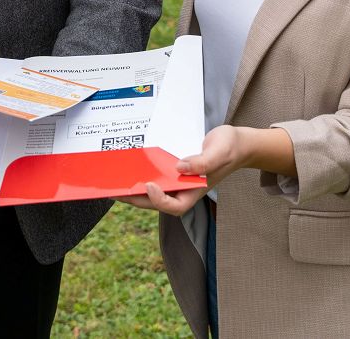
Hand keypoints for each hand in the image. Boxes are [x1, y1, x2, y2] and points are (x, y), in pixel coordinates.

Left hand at [114, 125, 245, 216]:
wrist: (236, 142)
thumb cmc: (230, 148)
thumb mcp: (220, 152)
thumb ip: (203, 161)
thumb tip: (179, 168)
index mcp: (196, 190)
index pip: (175, 206)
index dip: (160, 201)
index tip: (149, 185)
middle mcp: (184, 189)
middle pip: (156, 202)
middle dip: (135, 199)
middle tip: (114, 191)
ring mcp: (178, 181)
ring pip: (152, 190)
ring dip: (134, 189)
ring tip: (113, 183)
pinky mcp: (173, 170)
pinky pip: (156, 175)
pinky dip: (141, 174)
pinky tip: (128, 167)